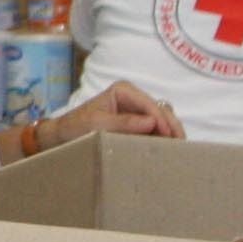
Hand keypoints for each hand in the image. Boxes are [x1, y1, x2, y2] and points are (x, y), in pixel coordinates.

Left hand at [37, 80, 182, 150]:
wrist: (61, 138)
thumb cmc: (75, 126)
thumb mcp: (97, 124)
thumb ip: (124, 123)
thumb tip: (151, 122)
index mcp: (124, 91)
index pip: (150, 105)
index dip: (162, 120)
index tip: (169, 136)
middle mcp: (133, 98)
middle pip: (161, 110)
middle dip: (172, 126)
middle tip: (181, 144)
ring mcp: (136, 112)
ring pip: (162, 120)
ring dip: (170, 133)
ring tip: (178, 149)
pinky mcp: (136, 126)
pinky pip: (155, 131)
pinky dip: (162, 139)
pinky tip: (168, 150)